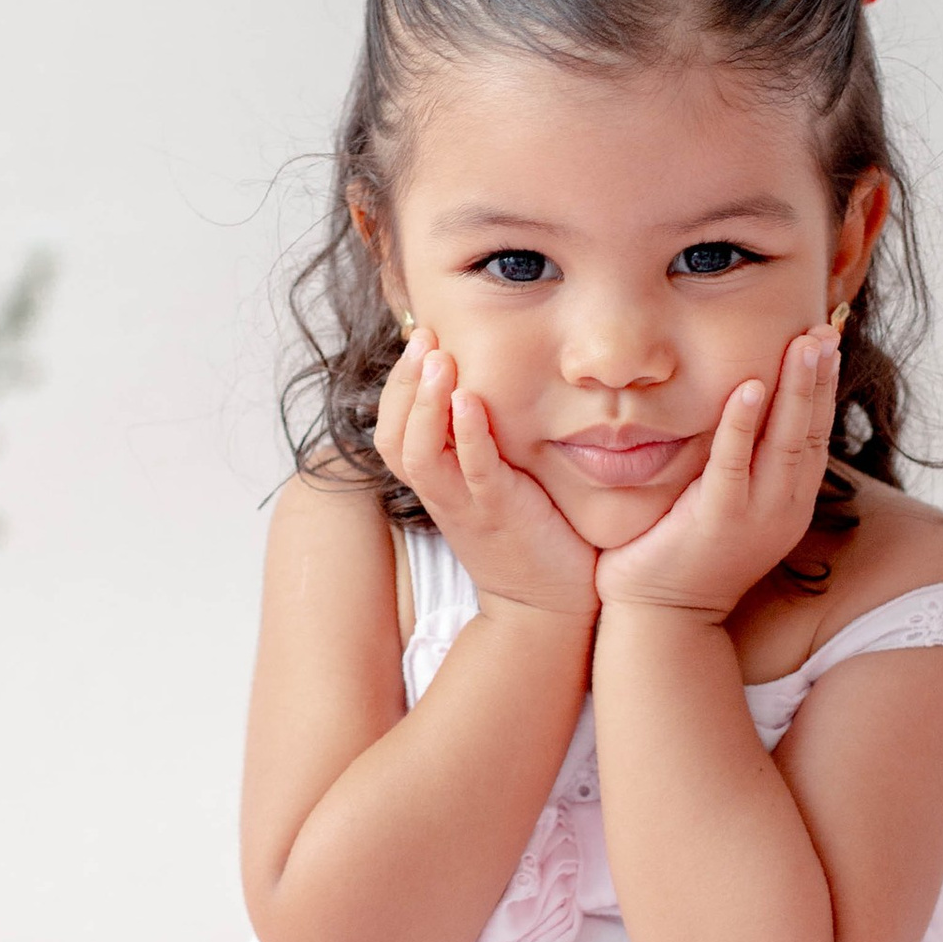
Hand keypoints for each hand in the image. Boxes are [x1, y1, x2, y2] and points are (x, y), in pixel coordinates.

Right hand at [375, 331, 598, 623]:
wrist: (550, 604)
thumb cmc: (529, 535)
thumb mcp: (494, 482)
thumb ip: (481, 442)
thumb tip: (483, 387)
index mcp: (438, 482)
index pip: (393, 429)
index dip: (398, 385)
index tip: (418, 339)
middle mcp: (442, 492)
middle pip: (392, 437)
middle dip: (402, 383)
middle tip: (421, 336)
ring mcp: (467, 505)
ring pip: (419, 454)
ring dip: (424, 404)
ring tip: (436, 359)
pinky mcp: (501, 514)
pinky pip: (473, 471)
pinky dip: (466, 435)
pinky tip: (469, 400)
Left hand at [594, 327, 840, 620]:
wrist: (662, 620)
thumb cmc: (686, 555)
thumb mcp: (728, 504)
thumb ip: (742, 464)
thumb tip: (744, 413)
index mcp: (788, 502)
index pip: (816, 433)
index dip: (823, 387)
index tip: (827, 342)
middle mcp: (783, 508)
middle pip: (812, 430)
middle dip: (820, 376)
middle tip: (827, 327)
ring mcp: (754, 516)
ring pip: (786, 441)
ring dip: (796, 389)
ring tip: (805, 342)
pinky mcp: (717, 521)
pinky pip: (733, 464)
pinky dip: (742, 424)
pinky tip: (749, 385)